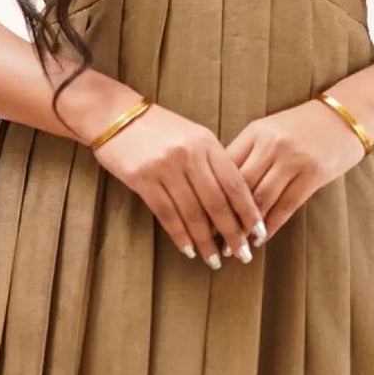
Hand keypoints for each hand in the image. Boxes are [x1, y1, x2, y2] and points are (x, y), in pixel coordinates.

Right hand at [89, 101, 265, 267]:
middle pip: (217, 202)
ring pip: (193, 213)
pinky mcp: (143, 179)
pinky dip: (180, 235)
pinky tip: (189, 250)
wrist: (114, 114)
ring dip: (206, 241)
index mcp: (207, 142)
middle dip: (232, 233)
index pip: (235, 183)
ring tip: (215, 260)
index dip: (249, 212)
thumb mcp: (192, 135)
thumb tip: (232, 201)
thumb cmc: (157, 127)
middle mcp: (189, 155)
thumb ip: (212, 161)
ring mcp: (165, 167)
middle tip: (243, 255)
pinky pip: (167, 214)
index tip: (259, 233)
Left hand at [220, 97, 367, 245]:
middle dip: (224, 216)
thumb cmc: (302, 126)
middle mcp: (271, 144)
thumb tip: (219, 187)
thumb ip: (247, 153)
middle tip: (211, 239)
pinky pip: (287, 205)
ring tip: (235, 246)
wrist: (345, 115)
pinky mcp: (313, 174)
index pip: (225, 167)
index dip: (210, 194)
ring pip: (262, 199)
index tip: (199, 216)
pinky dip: (272, 225)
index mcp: (255, 132)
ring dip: (247, 227)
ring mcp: (293, 159)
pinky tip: (262, 238)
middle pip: (239, 187)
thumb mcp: (270, 131)